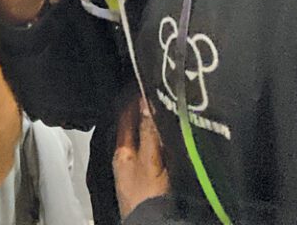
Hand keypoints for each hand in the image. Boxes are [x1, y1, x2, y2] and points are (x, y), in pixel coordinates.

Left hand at [114, 96, 170, 218]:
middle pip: (137, 129)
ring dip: (157, 130)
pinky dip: (164, 147)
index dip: (133, 100)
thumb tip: (146, 103)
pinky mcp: (152, 182)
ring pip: (148, 143)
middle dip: (148, 114)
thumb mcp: (149, 160)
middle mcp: (128, 161)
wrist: (153, 224)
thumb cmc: (146, 198)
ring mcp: (140, 172)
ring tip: (171, 116)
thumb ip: (148, 132)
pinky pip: (157, 157)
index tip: (144, 85)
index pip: (125, 117)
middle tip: (161, 97)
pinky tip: (175, 145)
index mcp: (122, 153)